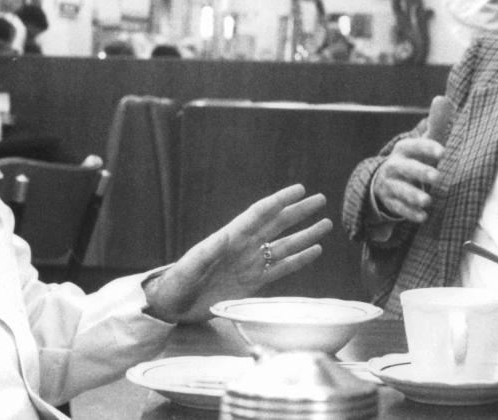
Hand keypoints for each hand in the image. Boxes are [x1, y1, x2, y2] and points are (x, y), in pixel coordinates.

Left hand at [143, 184, 331, 323]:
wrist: (172, 308)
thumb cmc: (176, 284)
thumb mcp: (189, 266)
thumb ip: (208, 251)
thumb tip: (227, 234)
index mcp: (230, 238)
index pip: (259, 214)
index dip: (279, 201)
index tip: (299, 189)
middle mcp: (244, 248)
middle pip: (276, 225)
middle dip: (298, 212)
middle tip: (320, 199)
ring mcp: (250, 265)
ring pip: (283, 246)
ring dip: (304, 235)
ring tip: (325, 225)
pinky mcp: (252, 284)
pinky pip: (280, 269)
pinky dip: (298, 260)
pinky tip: (313, 251)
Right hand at [373, 95, 453, 222]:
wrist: (386, 179)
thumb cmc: (415, 158)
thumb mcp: (424, 142)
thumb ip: (436, 123)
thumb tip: (443, 98)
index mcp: (404, 149)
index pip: (415, 146)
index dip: (427, 148)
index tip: (443, 151)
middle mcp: (394, 165)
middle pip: (406, 168)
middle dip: (420, 172)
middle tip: (438, 176)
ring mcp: (390, 184)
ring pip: (400, 189)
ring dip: (414, 195)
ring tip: (428, 201)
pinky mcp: (390, 201)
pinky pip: (398, 208)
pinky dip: (410, 213)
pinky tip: (423, 216)